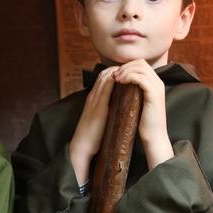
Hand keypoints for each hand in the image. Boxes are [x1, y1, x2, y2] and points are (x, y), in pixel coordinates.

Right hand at [69, 66, 117, 183]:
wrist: (82, 146)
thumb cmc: (92, 135)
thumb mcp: (100, 117)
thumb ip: (107, 109)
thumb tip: (120, 105)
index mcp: (93, 99)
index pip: (103, 78)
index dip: (114, 71)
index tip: (127, 70)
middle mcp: (92, 97)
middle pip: (103, 74)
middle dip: (117, 68)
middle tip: (130, 66)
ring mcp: (94, 101)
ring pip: (103, 78)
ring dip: (116, 71)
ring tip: (128, 69)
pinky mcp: (97, 108)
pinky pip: (104, 90)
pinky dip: (112, 82)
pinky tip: (121, 78)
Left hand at [113, 60, 172, 168]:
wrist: (153, 136)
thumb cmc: (143, 121)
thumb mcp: (137, 101)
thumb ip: (133, 90)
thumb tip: (120, 82)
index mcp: (154, 83)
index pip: (141, 64)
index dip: (127, 66)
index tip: (115, 74)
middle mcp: (158, 82)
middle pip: (141, 63)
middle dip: (125, 66)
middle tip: (114, 75)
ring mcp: (157, 88)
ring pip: (141, 68)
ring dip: (126, 71)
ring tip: (115, 78)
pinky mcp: (154, 95)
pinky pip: (142, 78)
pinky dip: (130, 77)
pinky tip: (121, 82)